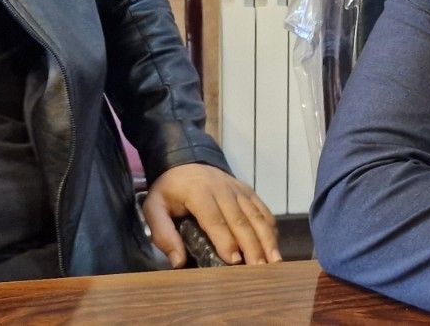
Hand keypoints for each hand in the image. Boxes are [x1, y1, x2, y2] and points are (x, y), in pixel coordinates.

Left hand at [141, 163, 280, 266]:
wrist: (185, 161)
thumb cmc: (170, 191)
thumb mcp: (154, 207)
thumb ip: (163, 233)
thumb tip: (178, 262)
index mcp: (199, 192)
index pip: (214, 219)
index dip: (225, 240)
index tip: (234, 261)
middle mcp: (223, 189)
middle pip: (240, 220)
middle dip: (251, 245)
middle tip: (259, 269)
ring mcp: (239, 189)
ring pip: (256, 215)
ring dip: (267, 239)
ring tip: (274, 262)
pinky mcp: (248, 191)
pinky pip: (263, 210)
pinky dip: (270, 229)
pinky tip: (275, 246)